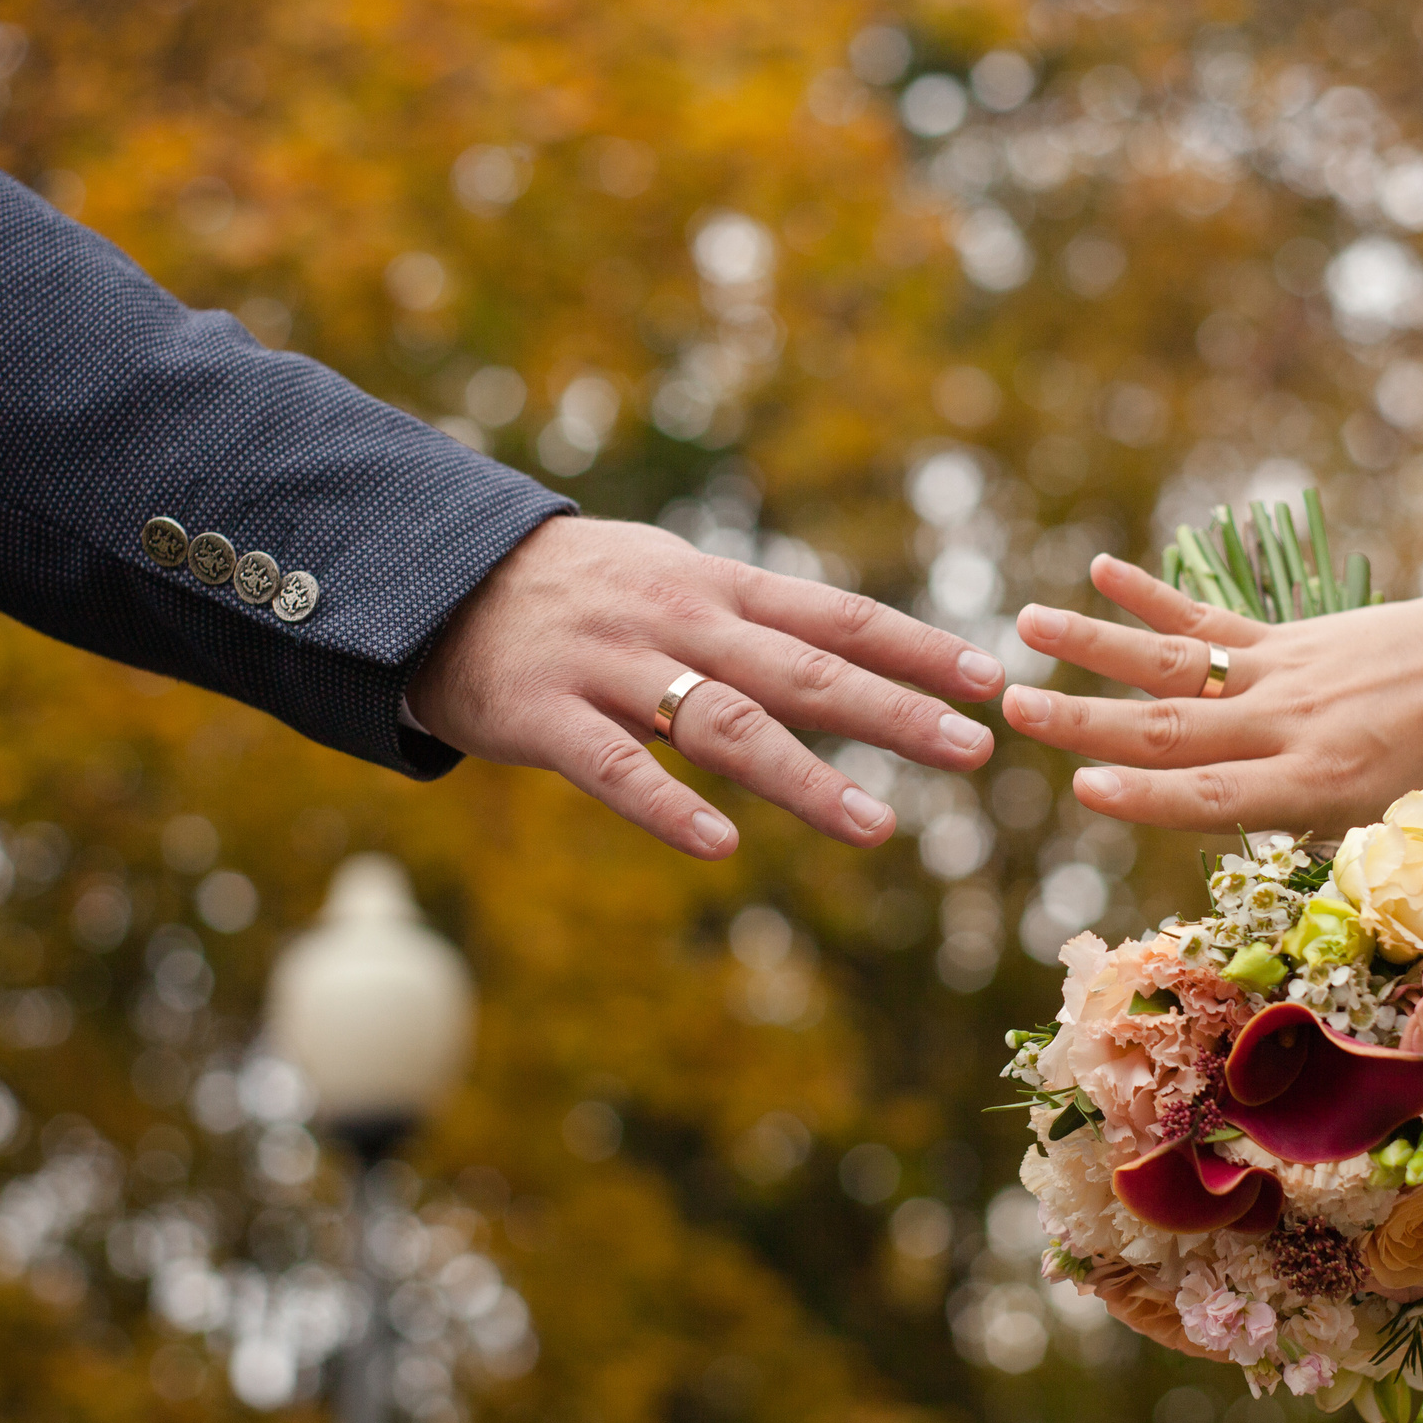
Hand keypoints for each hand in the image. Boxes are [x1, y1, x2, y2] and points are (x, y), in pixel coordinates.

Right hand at [409, 516, 1005, 857]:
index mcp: (715, 586)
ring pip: (722, 723)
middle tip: (973, 750)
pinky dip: (667, 807)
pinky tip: (721, 846)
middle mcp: (675, 620)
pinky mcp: (543, 714)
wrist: (432, 577)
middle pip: (801, 669)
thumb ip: (749, 619)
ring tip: (878, 826)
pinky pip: (613, 767)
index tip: (990, 678)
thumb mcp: (670, 578)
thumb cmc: (575, 590)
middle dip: (893, 712)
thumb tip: (848, 653)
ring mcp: (610, 667)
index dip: (914, 646)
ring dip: (806, 777)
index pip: (834, 615)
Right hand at [1001, 553, 1422, 834]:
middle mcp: (1291, 725)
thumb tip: (1303, 918)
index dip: (1145, 795)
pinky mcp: (1290, 638)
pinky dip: (1154, 597)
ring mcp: (1285, 673)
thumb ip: (1354, 862)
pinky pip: (1210, 623)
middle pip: (1172, 724)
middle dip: (1085, 719)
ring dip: (1095, 643)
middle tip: (1011, 709)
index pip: (1215, 795)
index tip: (1080, 787)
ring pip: (1175, 662)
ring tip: (1025, 624)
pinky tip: (1102, 569)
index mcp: (1323, 784)